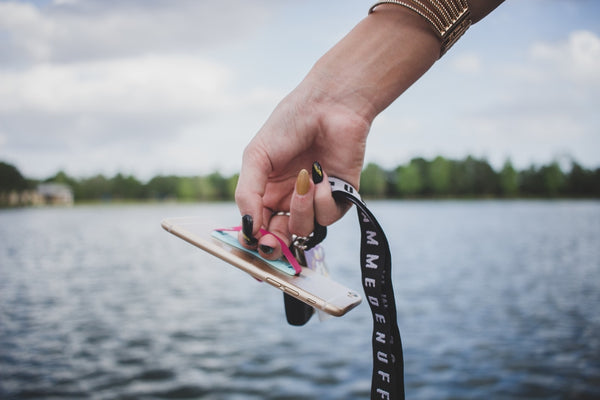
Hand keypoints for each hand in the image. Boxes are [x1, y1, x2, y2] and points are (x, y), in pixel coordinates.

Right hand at [235, 85, 369, 259]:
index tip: (250, 243)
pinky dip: (323, 199)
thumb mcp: (255, 157)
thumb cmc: (288, 125)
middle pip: (281, 238)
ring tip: (304, 181)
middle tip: (272, 243)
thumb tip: (248, 229)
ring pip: (305, 230)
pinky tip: (321, 175)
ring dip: (302, 210)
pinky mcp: (340, 198)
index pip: (258, 227)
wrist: (328, 106)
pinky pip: (328, 217)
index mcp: (267, 192)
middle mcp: (290, 200)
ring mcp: (315, 201)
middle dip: (276, 245)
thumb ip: (247, 194)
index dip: (254, 240)